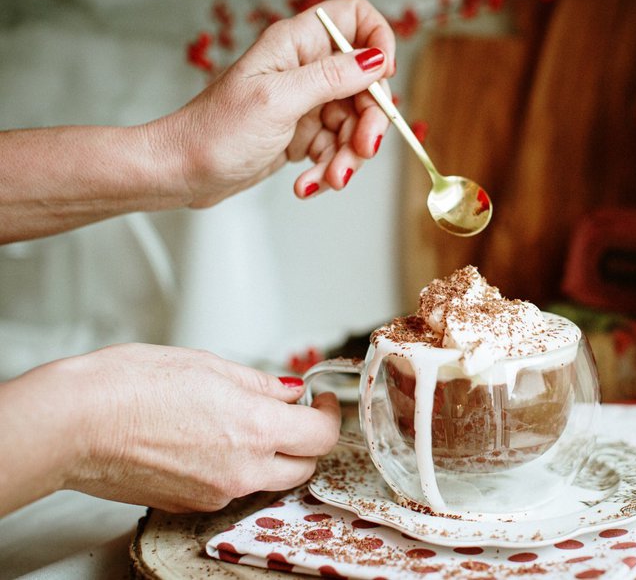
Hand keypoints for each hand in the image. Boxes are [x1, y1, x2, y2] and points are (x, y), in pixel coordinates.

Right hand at [8, 344, 340, 513]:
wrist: (73, 424)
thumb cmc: (128, 386)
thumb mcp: (208, 365)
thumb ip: (259, 384)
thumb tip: (288, 390)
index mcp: (255, 428)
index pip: (322, 434)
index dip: (329, 413)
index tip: (320, 400)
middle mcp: (242, 469)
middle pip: (303, 465)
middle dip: (305, 438)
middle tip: (292, 411)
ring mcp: (216, 492)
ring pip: (268, 479)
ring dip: (272, 455)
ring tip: (244, 421)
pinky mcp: (189, 504)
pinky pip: (231, 487)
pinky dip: (235, 467)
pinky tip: (210, 440)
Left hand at [156, 0, 395, 206]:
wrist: (183, 173)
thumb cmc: (214, 132)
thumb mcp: (278, 100)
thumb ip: (331, 77)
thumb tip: (376, 59)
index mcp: (296, 44)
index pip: (355, 19)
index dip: (378, 42)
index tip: (381, 80)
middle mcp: (305, 68)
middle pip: (365, 84)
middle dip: (368, 122)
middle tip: (360, 150)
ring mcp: (306, 102)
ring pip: (355, 123)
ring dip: (347, 157)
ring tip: (328, 178)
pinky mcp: (304, 133)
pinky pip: (337, 148)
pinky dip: (329, 169)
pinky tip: (308, 183)